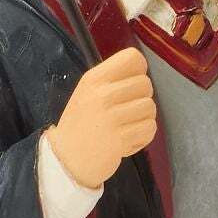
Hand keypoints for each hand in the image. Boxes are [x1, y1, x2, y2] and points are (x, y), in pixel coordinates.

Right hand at [48, 47, 156, 187]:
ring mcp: (112, 117)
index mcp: (94, 78)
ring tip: (127, 126)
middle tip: (127, 110)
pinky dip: (143, 135)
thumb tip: (141, 74)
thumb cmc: (80, 124)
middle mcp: (103, 94)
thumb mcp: (87, 92)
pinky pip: (150, 128)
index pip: (133, 58)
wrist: (66, 160)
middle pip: (146, 84)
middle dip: (141, 98)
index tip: (129, 84)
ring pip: (150, 107)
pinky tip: (128, 139)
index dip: (138, 71)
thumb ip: (112, 80)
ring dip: (143, 118)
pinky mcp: (121, 138)